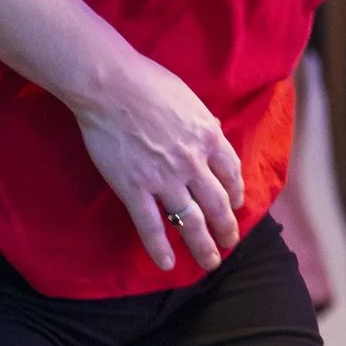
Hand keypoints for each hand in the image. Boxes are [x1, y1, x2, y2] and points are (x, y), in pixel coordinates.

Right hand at [74, 54, 245, 274]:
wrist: (110, 86)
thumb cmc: (146, 82)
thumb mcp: (188, 97)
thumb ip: (200, 120)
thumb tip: (209, 129)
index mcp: (208, 137)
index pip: (231, 173)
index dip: (236, 193)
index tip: (236, 204)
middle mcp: (193, 163)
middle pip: (217, 204)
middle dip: (226, 227)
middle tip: (229, 242)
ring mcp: (165, 179)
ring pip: (191, 221)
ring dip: (203, 245)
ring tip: (210, 261)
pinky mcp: (135, 189)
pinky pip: (151, 226)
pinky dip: (160, 248)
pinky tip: (167, 264)